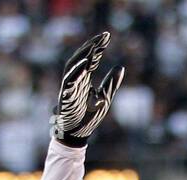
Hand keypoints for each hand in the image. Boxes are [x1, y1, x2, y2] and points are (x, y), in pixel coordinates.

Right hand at [53, 32, 124, 147]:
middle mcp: (76, 80)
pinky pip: (69, 80)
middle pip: (82, 58)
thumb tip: (120, 66)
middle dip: (92, 46)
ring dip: (83, 55)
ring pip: (74, 65)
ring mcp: (69, 86)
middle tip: (104, 36)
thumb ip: (111, 82)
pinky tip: (85, 63)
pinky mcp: (66, 95)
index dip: (98, 47)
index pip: (91, 58)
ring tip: (94, 46)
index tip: (107, 36)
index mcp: (84, 79)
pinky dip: (76, 71)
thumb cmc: (89, 118)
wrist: (78, 136)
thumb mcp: (105, 98)